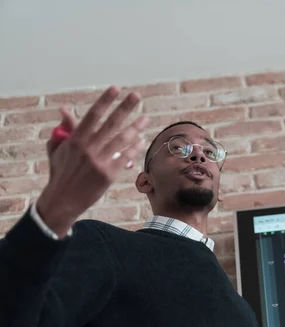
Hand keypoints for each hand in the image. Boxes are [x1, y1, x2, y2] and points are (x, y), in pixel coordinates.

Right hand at [36, 86, 148, 236]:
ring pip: (122, 140)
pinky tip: (141, 141)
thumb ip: (65, 129)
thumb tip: (65, 109)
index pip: (93, 115)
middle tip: (137, 96)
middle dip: (125, 108)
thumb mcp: (58, 149)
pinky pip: (126, 157)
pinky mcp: (109, 174)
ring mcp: (100, 161)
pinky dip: (134, 148)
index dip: (105, 100)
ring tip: (145, 118)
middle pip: (111, 123)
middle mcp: (89, 148)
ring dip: (136, 127)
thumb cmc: (61, 172)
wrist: (63, 200)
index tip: (116, 89)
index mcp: (75, 139)